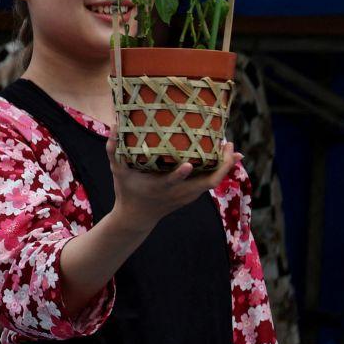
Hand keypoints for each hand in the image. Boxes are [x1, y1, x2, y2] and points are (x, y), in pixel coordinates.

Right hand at [106, 132, 238, 233]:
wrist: (137, 218)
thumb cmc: (126, 191)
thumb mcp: (117, 171)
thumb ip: (113, 149)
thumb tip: (114, 124)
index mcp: (159, 187)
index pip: (172, 182)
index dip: (180, 175)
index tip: (189, 164)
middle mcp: (178, 193)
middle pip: (207, 183)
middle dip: (221, 166)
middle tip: (227, 144)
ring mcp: (187, 195)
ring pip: (213, 182)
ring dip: (225, 166)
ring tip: (229, 146)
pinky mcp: (191, 195)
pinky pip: (210, 182)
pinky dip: (219, 170)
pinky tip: (223, 156)